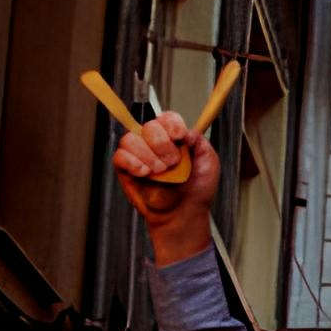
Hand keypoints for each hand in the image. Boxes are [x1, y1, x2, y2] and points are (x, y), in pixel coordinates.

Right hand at [114, 112, 222, 262]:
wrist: (185, 213)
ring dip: (148, 156)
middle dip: (162, 144)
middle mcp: (154, 143)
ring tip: (160, 172)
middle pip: (149, 126)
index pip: (167, 118)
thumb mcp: (209, 163)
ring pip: (131, 139)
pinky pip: (120, 156)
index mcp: (173, 138)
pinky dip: (133, 164)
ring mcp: (138, 154)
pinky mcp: (125, 168)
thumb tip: (188, 132)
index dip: (172, 124)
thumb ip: (201, 143)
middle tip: (172, 162)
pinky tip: (145, 174)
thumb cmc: (196, 189)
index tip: (179, 137)